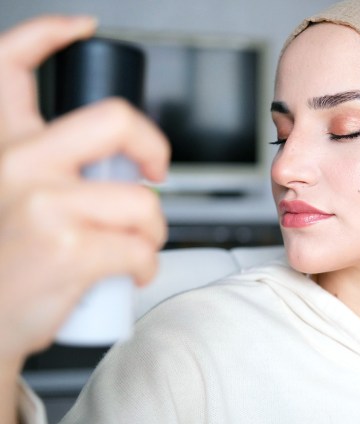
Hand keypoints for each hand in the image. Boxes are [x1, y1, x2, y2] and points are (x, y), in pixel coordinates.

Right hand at [0, 16, 169, 367]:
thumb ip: (43, 168)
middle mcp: (18, 165)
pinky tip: (130, 272)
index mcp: (3, 148)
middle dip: (153, 144)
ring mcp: (46, 206)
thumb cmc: (4, 265)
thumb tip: (113, 159)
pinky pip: (142, 248)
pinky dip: (148, 265)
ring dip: (153, 231)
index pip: (10, 65)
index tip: (82, 27)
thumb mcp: (8, 199)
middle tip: (156, 168)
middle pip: (115, 120)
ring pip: (143, 201)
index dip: (48, 33)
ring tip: (134, 246)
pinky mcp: (72, 250)